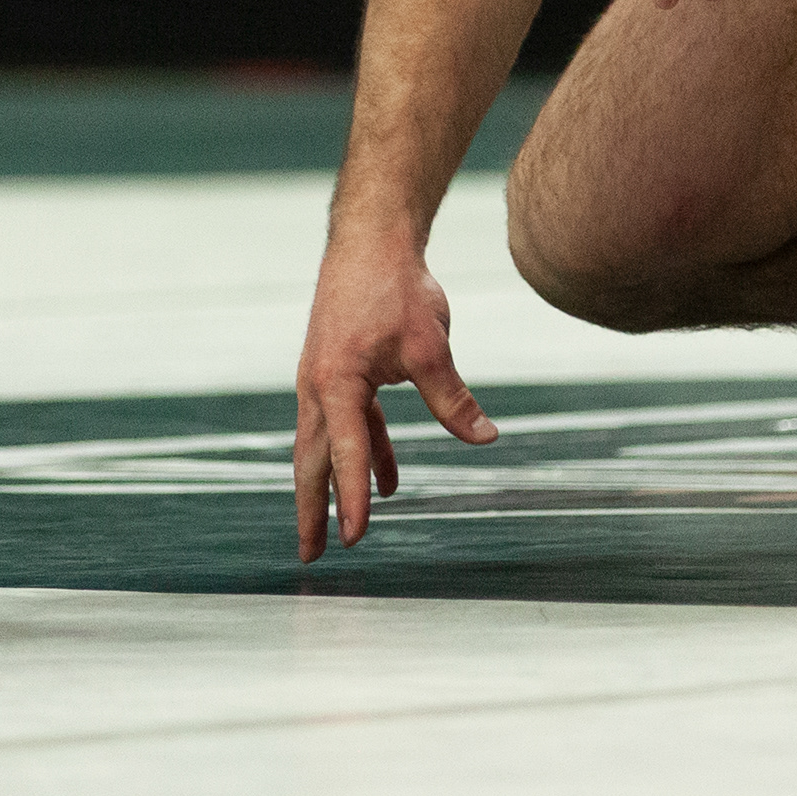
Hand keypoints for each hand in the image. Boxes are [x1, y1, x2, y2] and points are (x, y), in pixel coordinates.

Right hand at [294, 232, 494, 558]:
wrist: (372, 239)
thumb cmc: (396, 288)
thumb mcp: (430, 346)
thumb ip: (452, 398)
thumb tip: (485, 438)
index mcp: (336, 383)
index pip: (347, 453)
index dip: (350, 499)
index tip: (355, 539)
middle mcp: (318, 386)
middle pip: (314, 460)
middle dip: (312, 510)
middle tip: (311, 556)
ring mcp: (322, 379)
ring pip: (325, 445)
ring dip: (332, 487)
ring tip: (336, 531)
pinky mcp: (336, 371)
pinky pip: (348, 423)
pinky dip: (364, 452)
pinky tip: (387, 480)